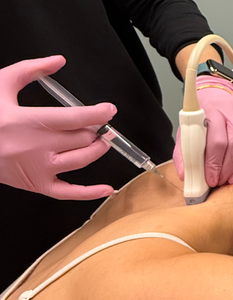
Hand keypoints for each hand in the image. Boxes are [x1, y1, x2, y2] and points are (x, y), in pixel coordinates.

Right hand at [0, 56, 115, 199]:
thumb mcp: (0, 85)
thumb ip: (30, 70)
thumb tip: (58, 60)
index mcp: (28, 121)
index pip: (75, 118)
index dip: (98, 114)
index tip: (109, 110)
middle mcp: (36, 147)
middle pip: (82, 138)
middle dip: (96, 130)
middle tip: (99, 125)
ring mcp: (37, 169)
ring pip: (81, 160)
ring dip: (96, 149)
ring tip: (100, 141)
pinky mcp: (35, 185)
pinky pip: (68, 193)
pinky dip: (90, 193)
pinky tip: (107, 189)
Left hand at [174, 75, 232, 186]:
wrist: (215, 95)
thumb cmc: (202, 116)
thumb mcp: (186, 130)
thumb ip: (184, 153)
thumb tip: (184, 176)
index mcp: (212, 112)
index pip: (217, 141)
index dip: (215, 163)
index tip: (211, 179)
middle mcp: (232, 111)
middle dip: (229, 167)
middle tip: (222, 181)